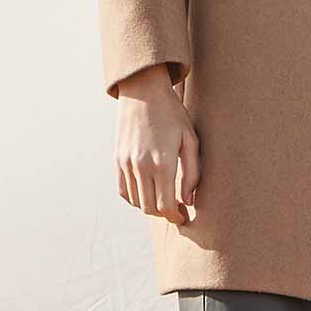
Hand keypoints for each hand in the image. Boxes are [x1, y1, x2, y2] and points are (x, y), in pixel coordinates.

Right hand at [114, 65, 199, 224]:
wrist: (143, 92)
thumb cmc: (173, 115)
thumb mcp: (191, 140)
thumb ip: (192, 173)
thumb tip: (189, 200)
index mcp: (162, 163)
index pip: (166, 206)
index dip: (176, 217)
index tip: (184, 218)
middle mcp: (140, 167)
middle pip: (150, 208)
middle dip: (165, 214)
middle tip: (178, 209)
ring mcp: (126, 164)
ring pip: (136, 202)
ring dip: (151, 206)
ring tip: (165, 199)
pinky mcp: (117, 160)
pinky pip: (123, 190)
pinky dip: (135, 198)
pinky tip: (148, 192)